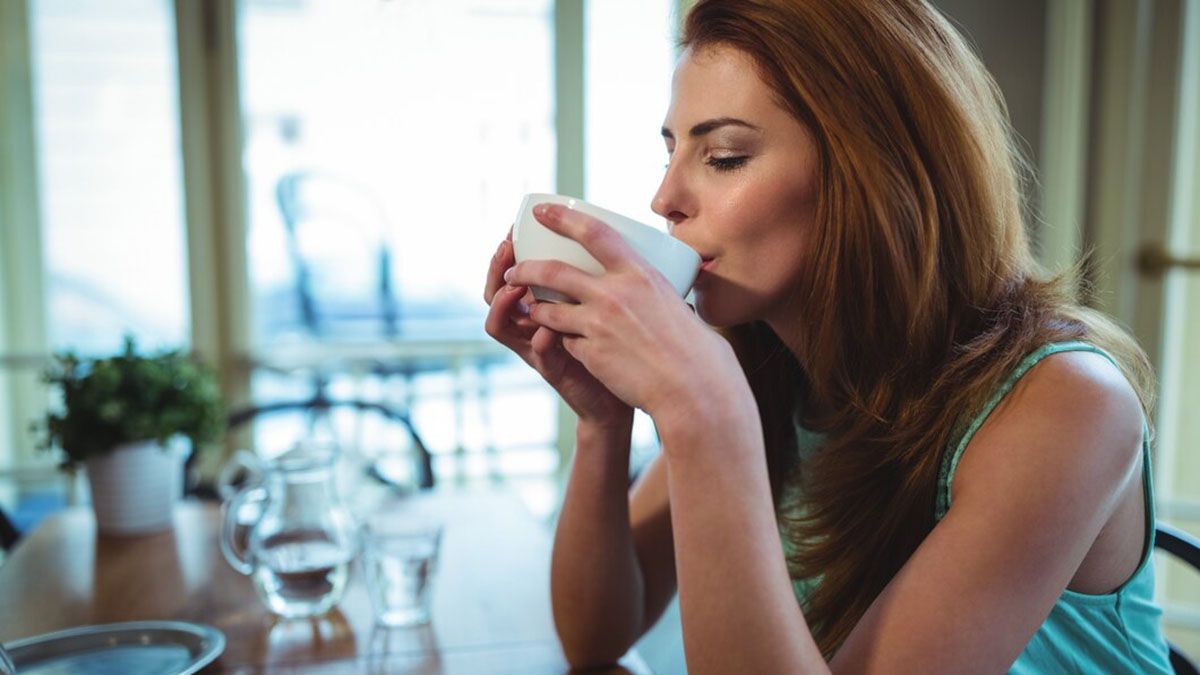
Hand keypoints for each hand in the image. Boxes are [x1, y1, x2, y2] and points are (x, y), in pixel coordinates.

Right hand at [483, 227, 631, 425]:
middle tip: (505, 247)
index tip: (513, 225)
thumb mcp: (603, 301)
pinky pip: (537, 354)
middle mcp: (531, 323)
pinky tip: (546, 330)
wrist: (625, 388)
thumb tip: (609, 232)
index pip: (514, 271)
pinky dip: (540, 340)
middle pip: (496, 293)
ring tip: (514, 285)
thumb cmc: (616, 342)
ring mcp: (536, 347)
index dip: (509, 249)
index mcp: (542, 302)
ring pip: (501, 324)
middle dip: (496, 268)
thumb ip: (596, 275)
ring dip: (504, 302)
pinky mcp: (552, 370)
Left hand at [503, 203, 745, 424]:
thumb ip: (654, 293)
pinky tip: (569, 345)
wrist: (694, 389)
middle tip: (515, 271)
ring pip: (549, 309)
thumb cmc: (697, 351)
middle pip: (554, 272)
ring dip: (537, 309)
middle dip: (526, 269)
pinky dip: (564, 341)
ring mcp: (598, 325)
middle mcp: (614, 294)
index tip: (542, 211)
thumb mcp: (676, 305)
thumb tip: (652, 288)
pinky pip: (565, 341)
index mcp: (640, 274)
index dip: (564, 218)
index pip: (595, 233)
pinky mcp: (591, 354)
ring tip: (532, 309)